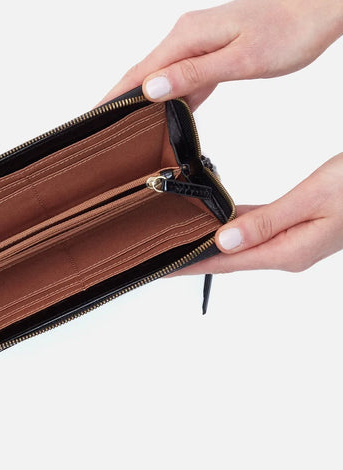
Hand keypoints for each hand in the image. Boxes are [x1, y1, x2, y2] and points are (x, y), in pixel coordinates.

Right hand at [100, 0, 342, 110]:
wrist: (320, 9)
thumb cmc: (289, 31)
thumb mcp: (240, 59)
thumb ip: (193, 74)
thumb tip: (149, 88)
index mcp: (187, 36)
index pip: (139, 71)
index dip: (113, 96)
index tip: (91, 117)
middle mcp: (187, 35)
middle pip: (145, 73)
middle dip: (121, 100)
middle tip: (102, 129)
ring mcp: (199, 41)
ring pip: (164, 76)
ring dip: (147, 101)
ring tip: (127, 127)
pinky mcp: (212, 48)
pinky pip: (185, 76)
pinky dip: (174, 96)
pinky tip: (169, 114)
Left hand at [174, 153, 342, 274]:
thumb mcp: (310, 200)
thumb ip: (265, 222)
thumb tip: (223, 242)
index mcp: (287, 252)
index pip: (225, 263)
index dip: (190, 265)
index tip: (161, 268)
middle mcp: (286, 252)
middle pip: (228, 257)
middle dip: (193, 257)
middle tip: (160, 254)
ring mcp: (291, 241)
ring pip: (240, 244)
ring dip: (210, 242)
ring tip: (179, 238)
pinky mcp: (295, 227)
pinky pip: (255, 228)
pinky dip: (233, 225)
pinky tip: (217, 218)